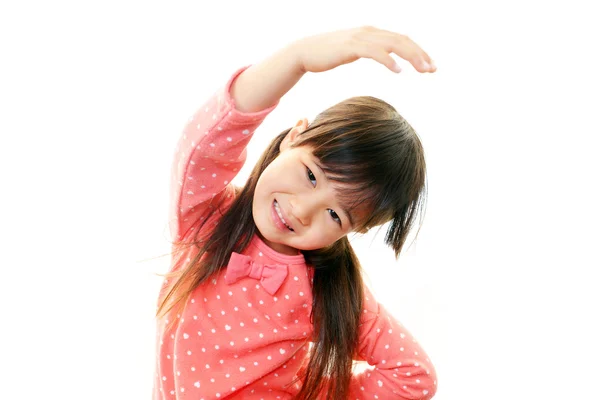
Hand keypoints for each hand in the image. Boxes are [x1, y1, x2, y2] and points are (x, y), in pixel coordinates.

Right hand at [290, 26, 435, 73]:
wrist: (304, 52)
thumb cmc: (328, 54)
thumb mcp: (353, 50)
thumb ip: (369, 49)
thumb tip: (382, 56)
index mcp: (372, 32)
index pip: (402, 39)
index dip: (418, 51)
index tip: (430, 66)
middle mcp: (369, 31)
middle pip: (402, 40)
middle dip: (420, 54)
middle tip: (433, 69)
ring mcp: (360, 38)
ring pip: (393, 44)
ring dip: (411, 57)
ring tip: (423, 70)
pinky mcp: (351, 47)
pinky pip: (375, 52)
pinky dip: (389, 60)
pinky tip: (398, 71)